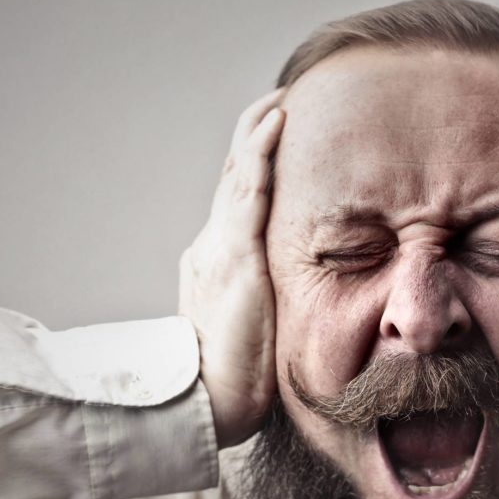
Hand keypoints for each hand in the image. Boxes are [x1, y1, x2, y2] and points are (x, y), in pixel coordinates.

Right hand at [179, 90, 284, 448]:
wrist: (207, 402)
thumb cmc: (235, 378)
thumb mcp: (252, 328)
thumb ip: (264, 302)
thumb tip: (291, 299)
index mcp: (215, 262)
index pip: (237, 203)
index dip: (252, 166)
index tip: (272, 138)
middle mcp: (211, 246)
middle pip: (234, 178)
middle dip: (254, 136)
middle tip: (279, 100)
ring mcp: (219, 247)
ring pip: (239, 174)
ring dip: (258, 130)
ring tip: (280, 95)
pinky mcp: (235, 255)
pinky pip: (249, 191)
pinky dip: (261, 152)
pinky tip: (276, 122)